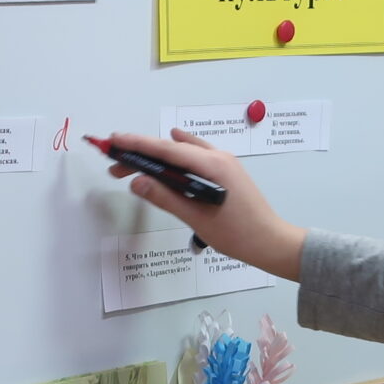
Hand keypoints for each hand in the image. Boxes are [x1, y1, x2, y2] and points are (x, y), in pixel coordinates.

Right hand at [102, 129, 306, 281]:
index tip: (113, 141)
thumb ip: (166, 198)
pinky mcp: (226, 171)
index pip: (166, 149)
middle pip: (172, 149)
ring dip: (157, 157)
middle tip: (114, 165)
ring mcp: (224, 162)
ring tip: (132, 165)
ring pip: (183, 152)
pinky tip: (170, 148)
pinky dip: (178, 153)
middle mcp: (218, 157)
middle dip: (141, 154)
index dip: (137, 144)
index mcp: (212, 165)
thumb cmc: (237, 234)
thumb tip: (137, 182)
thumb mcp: (197, 219)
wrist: (270, 242)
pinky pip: (197, 154)